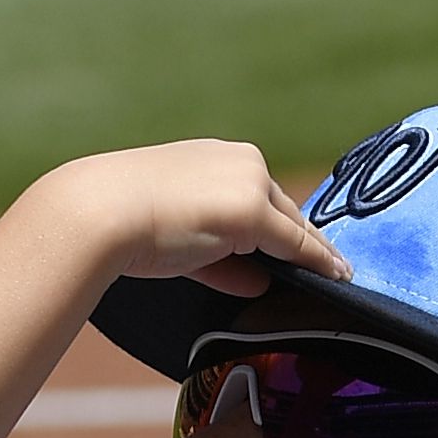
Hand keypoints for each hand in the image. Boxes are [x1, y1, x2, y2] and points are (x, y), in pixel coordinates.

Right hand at [35, 140, 350, 296]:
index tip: (295, 250)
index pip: (257, 195)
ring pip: (291, 225)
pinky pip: (297, 244)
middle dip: (299, 242)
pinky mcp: (252, 211)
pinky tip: (339, 277)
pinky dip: (321, 263)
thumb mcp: (176, 236)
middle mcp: (239, 161)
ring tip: (335, 275)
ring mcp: (248, 184)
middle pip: (281, 209)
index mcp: (214, 156)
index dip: (276, 229)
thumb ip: (218, 256)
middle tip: (326, 268)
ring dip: (311, 253)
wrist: (99, 212)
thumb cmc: (121, 221)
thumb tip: (258, 280)